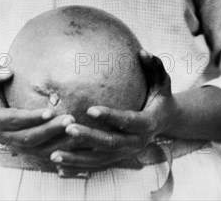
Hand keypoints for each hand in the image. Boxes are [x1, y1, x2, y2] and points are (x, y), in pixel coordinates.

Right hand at [0, 64, 75, 156]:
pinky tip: (75, 143)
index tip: (50, 111)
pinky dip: (60, 151)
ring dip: (58, 142)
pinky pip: (44, 154)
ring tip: (76, 130)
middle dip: (50, 130)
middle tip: (70, 119)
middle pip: (29, 138)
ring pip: (38, 149)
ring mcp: (16, 146)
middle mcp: (5, 137)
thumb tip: (8, 73)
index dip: (32, 118)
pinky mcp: (27, 150)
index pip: (14, 120)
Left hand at [50, 51, 173, 175]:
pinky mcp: (117, 159)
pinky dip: (78, 168)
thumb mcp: (161, 80)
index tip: (90, 109)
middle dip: (89, 137)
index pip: (129, 120)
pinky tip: (58, 168)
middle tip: (68, 128)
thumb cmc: (160, 94)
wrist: (166, 121)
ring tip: (55, 155)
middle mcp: (137, 143)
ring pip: (100, 160)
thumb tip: (143, 52)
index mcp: (148, 123)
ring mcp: (126, 153)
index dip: (111, 116)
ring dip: (77, 158)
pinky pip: (96, 166)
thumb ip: (154, 65)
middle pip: (111, 143)